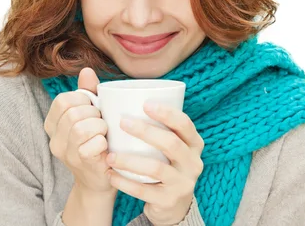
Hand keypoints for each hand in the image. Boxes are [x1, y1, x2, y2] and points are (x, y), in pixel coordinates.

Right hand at [43, 67, 115, 194]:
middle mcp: (54, 138)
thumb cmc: (97, 141)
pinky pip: (90, 146)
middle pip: (73, 113)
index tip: (93, 108)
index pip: (63, 100)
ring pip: (80, 128)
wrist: (100, 179)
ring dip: (99, 127)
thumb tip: (87, 70)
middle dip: (94, 113)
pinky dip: (102, 142)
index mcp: (53, 123)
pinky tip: (105, 147)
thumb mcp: (91, 114)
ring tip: (104, 133)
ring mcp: (64, 153)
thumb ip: (88, 92)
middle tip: (102, 122)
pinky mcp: (79, 164)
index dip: (83, 99)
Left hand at [105, 102, 204, 225]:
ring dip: (129, 160)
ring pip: (156, 168)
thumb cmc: (165, 163)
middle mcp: (193, 163)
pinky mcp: (169, 201)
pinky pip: (144, 191)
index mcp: (194, 144)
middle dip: (145, 131)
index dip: (167, 113)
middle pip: (171, 143)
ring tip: (110, 155)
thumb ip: (159, 126)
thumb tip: (127, 98)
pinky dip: (125, 182)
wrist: (173, 205)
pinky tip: (111, 175)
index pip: (185, 124)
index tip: (145, 104)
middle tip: (122, 122)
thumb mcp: (171, 146)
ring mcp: (183, 184)